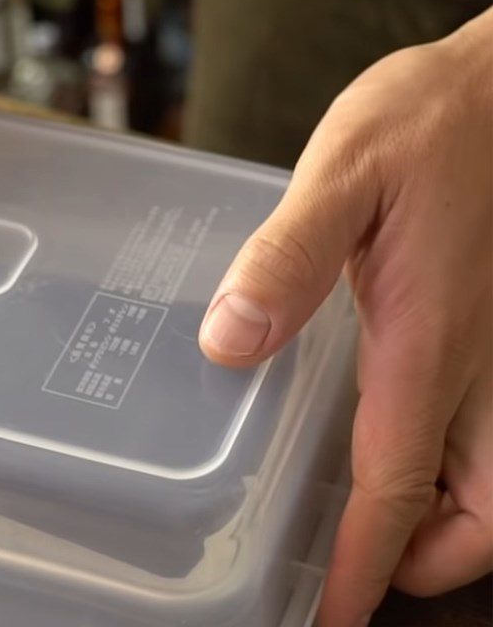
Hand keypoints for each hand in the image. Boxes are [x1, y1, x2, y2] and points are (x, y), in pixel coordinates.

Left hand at [198, 8, 492, 625]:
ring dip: (458, 515)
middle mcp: (484, 358)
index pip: (398, 484)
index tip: (333, 614)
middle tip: (364, 569)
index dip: (363, 561)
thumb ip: (288, 260)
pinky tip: (418, 429)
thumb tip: (229, 341)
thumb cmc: (432, 119)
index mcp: (432, 338)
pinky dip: (467, 455)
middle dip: (432, 558)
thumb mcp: (344, 174)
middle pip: (482, 508)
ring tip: (393, 522)